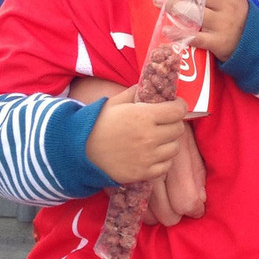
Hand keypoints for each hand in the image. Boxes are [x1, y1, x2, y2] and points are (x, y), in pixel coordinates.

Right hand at [70, 76, 206, 221]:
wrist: (79, 149)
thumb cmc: (98, 123)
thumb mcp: (116, 102)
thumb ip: (136, 92)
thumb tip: (150, 85)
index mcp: (144, 116)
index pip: (178, 111)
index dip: (179, 106)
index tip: (175, 106)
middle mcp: (149, 137)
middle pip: (178, 129)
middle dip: (173, 123)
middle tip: (164, 122)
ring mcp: (147, 157)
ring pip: (174, 148)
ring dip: (168, 142)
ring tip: (157, 139)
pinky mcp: (143, 173)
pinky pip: (166, 166)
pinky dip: (162, 160)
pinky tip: (152, 154)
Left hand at [155, 0, 247, 60]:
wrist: (255, 44)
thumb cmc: (237, 18)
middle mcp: (226, 7)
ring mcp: (223, 25)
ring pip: (196, 13)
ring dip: (174, 6)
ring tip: (158, 1)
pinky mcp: (218, 43)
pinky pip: (196, 37)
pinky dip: (180, 33)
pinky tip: (166, 29)